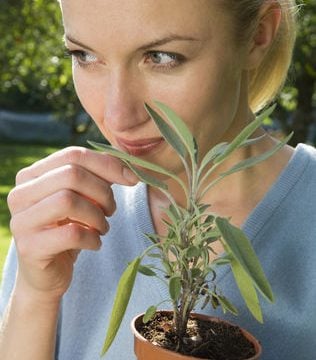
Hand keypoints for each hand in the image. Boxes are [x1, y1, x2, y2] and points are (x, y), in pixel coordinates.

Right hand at [7, 146, 137, 303]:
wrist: (48, 272)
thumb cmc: (69, 229)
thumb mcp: (83, 198)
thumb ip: (99, 177)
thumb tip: (130, 168)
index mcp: (32, 175)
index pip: (72, 155)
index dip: (107, 164)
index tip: (132, 179)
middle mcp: (20, 194)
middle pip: (71, 175)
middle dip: (102, 192)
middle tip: (111, 210)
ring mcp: (21, 221)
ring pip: (68, 201)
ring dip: (97, 216)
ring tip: (103, 227)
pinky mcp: (29, 248)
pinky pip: (71, 234)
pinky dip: (92, 238)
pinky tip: (95, 244)